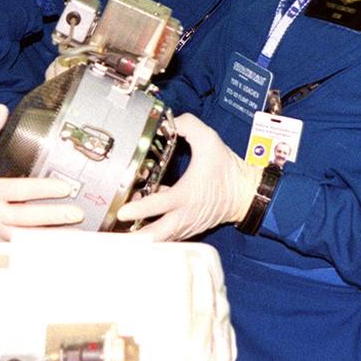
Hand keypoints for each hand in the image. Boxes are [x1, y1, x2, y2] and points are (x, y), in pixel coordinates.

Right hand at [0, 104, 82, 240]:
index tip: (66, 187)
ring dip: (50, 238)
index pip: (19, 191)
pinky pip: (16, 247)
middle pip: (26, 221)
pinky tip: (57, 244)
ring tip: (76, 235)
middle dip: (54, 218)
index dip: (44, 190)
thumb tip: (2, 109)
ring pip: (24, 240)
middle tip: (78, 213)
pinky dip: (36, 247)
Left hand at [115, 113, 262, 241]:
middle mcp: (184, 215)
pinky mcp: (188, 229)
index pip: (159, 205)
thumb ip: (188, 125)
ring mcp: (186, 225)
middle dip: (134, 238)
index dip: (139, 209)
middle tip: (114, 234)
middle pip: (155, 236)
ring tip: (122, 228)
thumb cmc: (227, 169)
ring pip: (159, 239)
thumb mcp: (209, 140)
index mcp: (186, 195)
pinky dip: (153, 233)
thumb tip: (171, 121)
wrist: (247, 193)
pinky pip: (167, 235)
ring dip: (141, 235)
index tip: (123, 211)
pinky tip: (141, 223)